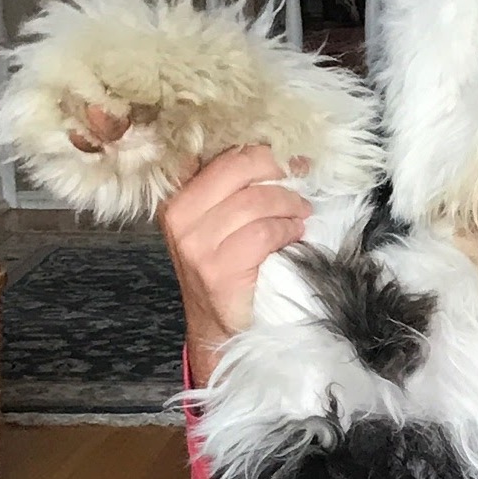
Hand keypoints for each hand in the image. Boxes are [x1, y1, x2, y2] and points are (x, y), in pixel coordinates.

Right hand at [161, 145, 311, 384]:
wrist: (215, 327)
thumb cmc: (222, 270)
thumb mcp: (214, 224)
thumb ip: (232, 190)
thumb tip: (279, 156)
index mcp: (177, 199)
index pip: (224, 157)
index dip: (262, 152)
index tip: (290, 157)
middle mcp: (180, 218)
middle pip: (239, 169)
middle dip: (277, 170)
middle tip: (300, 180)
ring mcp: (196, 245)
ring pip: (255, 202)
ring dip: (288, 204)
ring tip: (301, 212)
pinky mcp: (218, 270)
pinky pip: (263, 234)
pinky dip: (287, 230)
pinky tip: (294, 234)